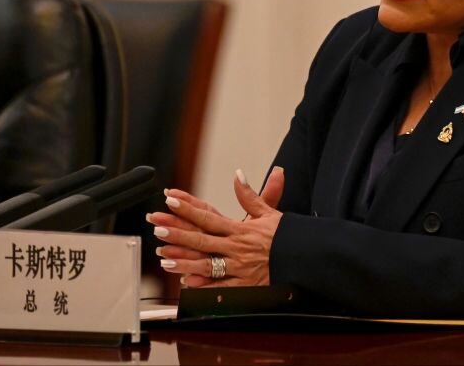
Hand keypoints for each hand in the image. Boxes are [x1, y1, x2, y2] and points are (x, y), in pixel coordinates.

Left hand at [149, 167, 284, 286]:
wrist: (305, 257)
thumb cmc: (286, 235)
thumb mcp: (269, 212)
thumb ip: (250, 195)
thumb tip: (239, 175)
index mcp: (240, 229)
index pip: (209, 217)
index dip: (188, 209)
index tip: (171, 201)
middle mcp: (236, 248)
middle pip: (202, 240)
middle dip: (178, 234)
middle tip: (158, 229)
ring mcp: (239, 268)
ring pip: (206, 265)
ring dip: (184, 262)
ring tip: (164, 259)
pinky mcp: (244, 285)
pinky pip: (220, 288)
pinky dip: (203, 287)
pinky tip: (186, 284)